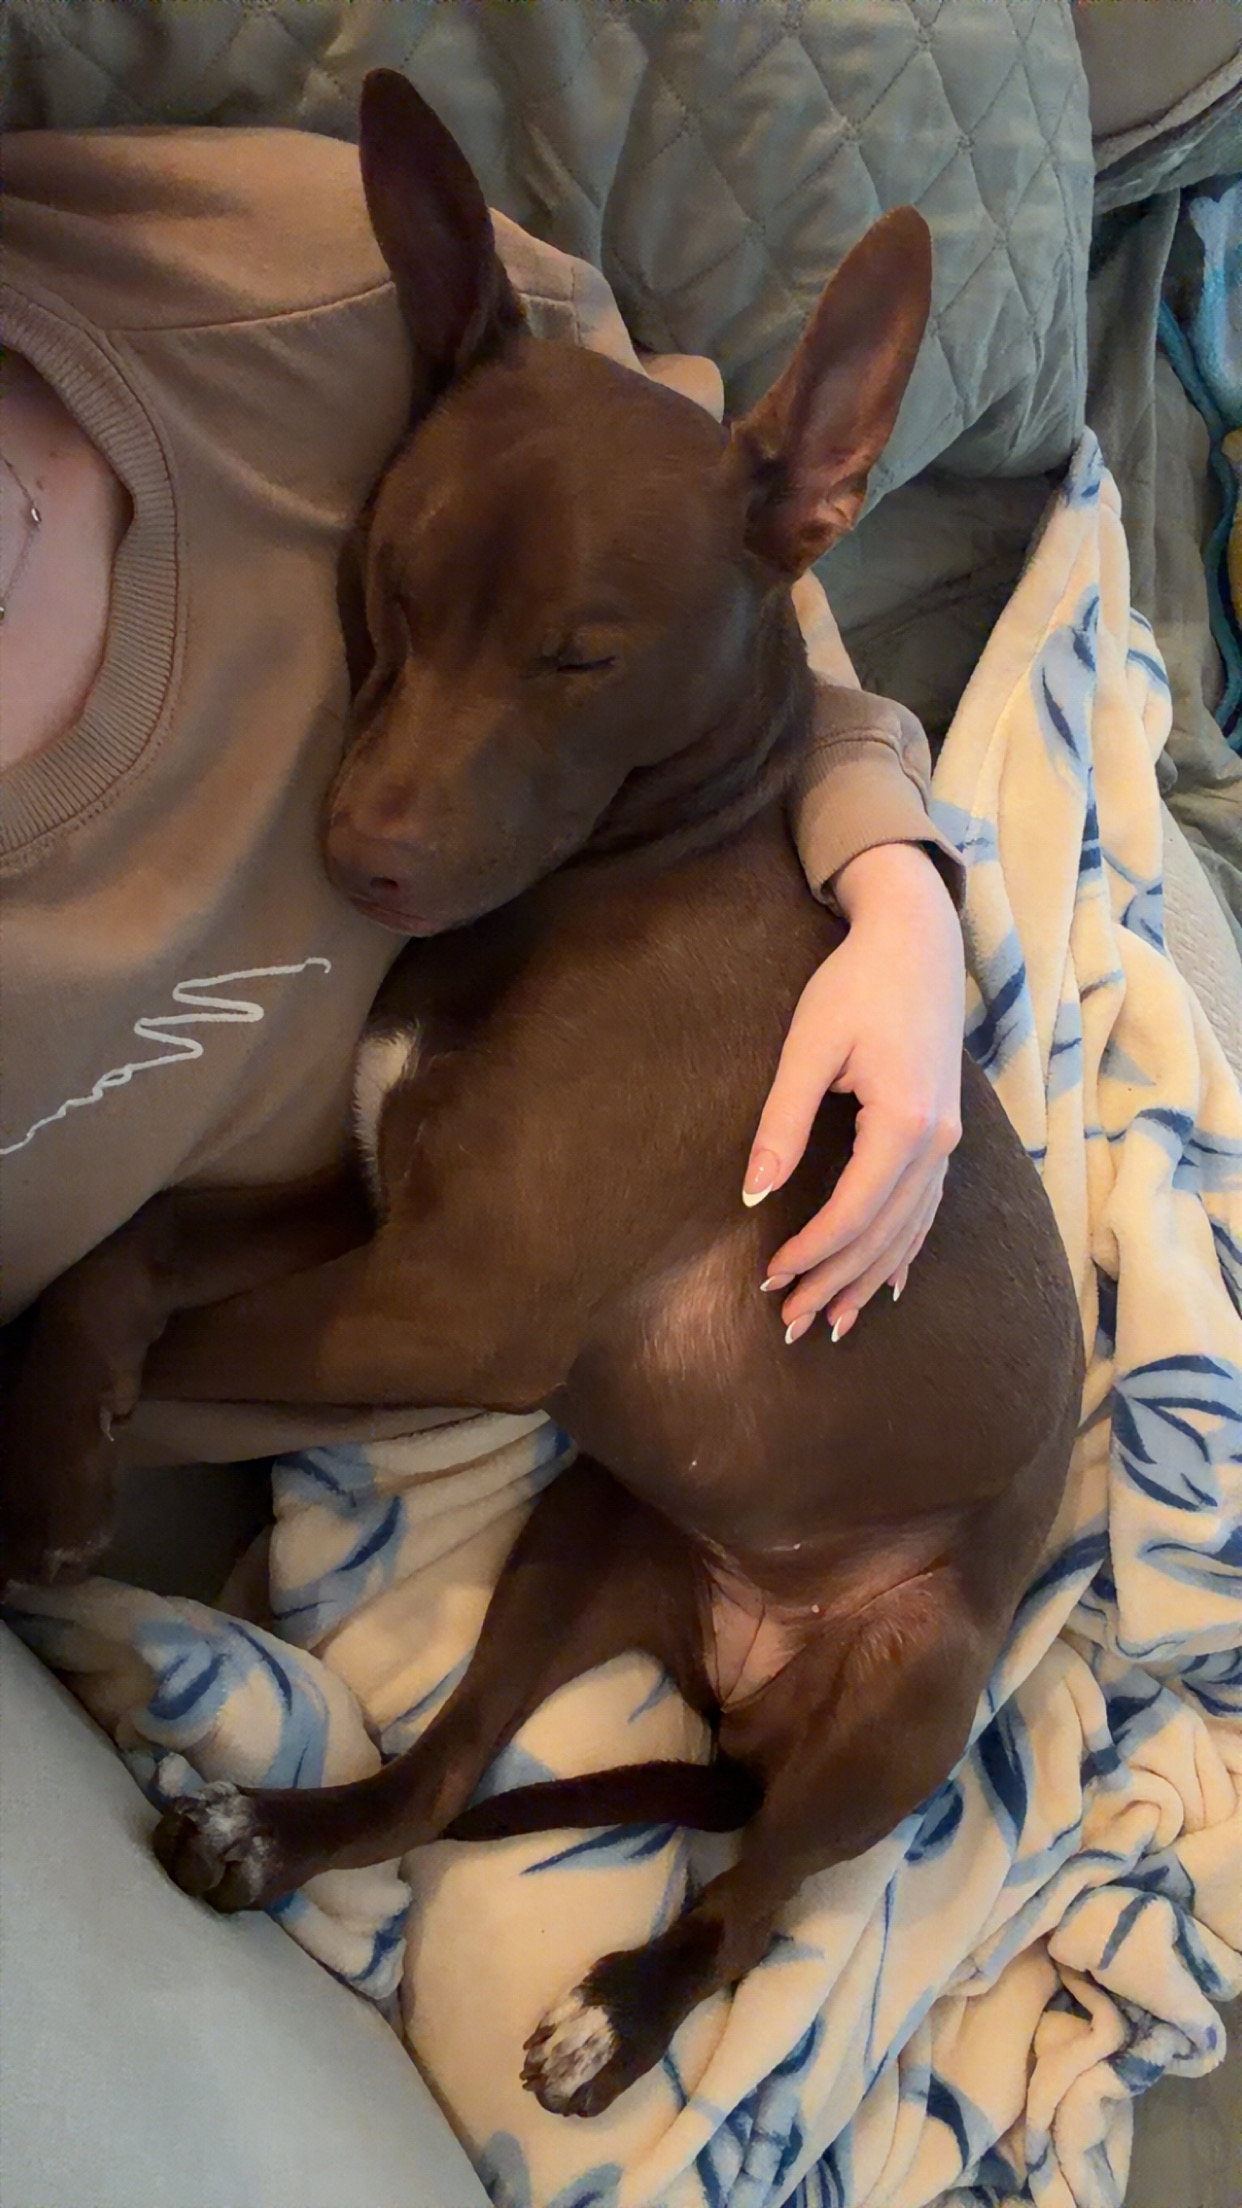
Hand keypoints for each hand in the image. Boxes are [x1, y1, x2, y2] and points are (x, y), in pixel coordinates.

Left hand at [744, 842, 963, 1337]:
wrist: (918, 939)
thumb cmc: (856, 984)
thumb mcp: (809, 1048)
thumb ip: (782, 1123)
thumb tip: (753, 1192)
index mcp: (903, 1123)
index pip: (853, 1213)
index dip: (811, 1254)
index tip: (769, 1280)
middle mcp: (936, 1143)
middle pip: (883, 1235)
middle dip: (836, 1283)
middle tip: (792, 1324)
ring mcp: (948, 1141)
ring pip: (908, 1231)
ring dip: (868, 1279)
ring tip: (834, 1323)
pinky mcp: (945, 1133)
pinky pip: (926, 1211)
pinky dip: (903, 1252)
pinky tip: (887, 1285)